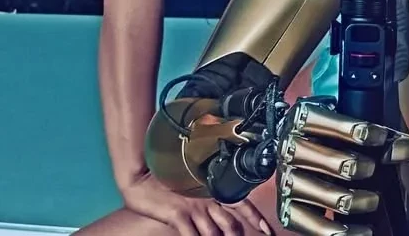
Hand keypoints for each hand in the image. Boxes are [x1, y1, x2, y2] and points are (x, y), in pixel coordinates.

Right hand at [122, 170, 271, 235]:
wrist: (141, 177)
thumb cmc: (165, 181)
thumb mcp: (192, 187)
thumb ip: (206, 196)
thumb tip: (216, 210)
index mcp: (213, 190)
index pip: (242, 204)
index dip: (256, 218)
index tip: (267, 229)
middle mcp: (207, 199)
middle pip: (231, 224)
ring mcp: (193, 208)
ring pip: (215, 233)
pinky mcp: (178, 216)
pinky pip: (192, 235)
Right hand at [276, 99, 408, 235]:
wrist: (302, 166)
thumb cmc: (333, 143)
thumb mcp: (352, 134)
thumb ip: (380, 139)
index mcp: (302, 121)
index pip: (321, 120)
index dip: (350, 128)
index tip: (378, 137)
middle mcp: (290, 150)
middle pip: (323, 159)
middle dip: (352, 165)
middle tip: (371, 169)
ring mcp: (287, 181)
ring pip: (320, 193)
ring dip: (351, 199)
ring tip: (372, 201)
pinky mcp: (288, 210)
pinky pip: (314, 226)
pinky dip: (342, 232)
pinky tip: (362, 230)